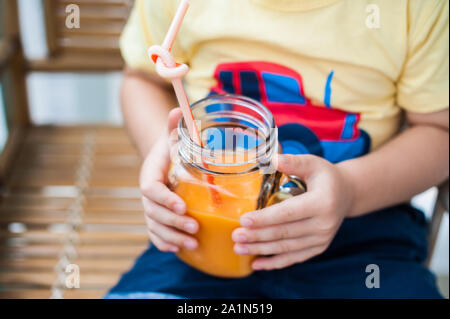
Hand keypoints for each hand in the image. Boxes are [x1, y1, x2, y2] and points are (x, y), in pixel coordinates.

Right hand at [140, 108, 198, 252]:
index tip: (183, 207)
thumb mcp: (173, 137)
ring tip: (194, 244)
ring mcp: (150, 209)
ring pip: (155, 227)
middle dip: (173, 223)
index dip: (165, 200)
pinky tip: (180, 250)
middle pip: (153, 213)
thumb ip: (174, 127)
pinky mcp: (156, 218)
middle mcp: (147, 195)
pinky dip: (165, 243)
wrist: (162, 163)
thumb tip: (179, 109)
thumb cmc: (171, 150)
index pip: (150, 190)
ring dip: (172, 237)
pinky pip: (155, 234)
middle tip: (195, 228)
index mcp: (149, 175)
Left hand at [232, 154, 353, 269]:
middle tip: (235, 236)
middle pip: (284, 233)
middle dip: (257, 236)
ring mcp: (322, 239)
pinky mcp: (318, 248)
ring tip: (238, 248)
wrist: (347, 194)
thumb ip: (293, 161)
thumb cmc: (325, 176)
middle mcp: (324, 224)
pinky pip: (294, 258)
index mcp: (322, 202)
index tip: (244, 220)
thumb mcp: (313, 163)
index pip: (288, 213)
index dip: (265, 218)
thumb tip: (272, 159)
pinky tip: (256, 264)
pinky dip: (274, 263)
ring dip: (261, 250)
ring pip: (286, 248)